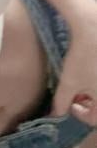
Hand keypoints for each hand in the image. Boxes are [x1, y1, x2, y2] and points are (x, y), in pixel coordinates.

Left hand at [48, 8, 96, 126]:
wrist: (94, 27)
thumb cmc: (83, 57)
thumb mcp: (69, 81)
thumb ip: (61, 102)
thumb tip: (54, 116)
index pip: (94, 119)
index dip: (79, 114)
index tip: (69, 102)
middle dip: (85, 100)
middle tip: (74, 90)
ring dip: (90, 89)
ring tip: (80, 77)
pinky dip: (94, 77)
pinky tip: (88, 66)